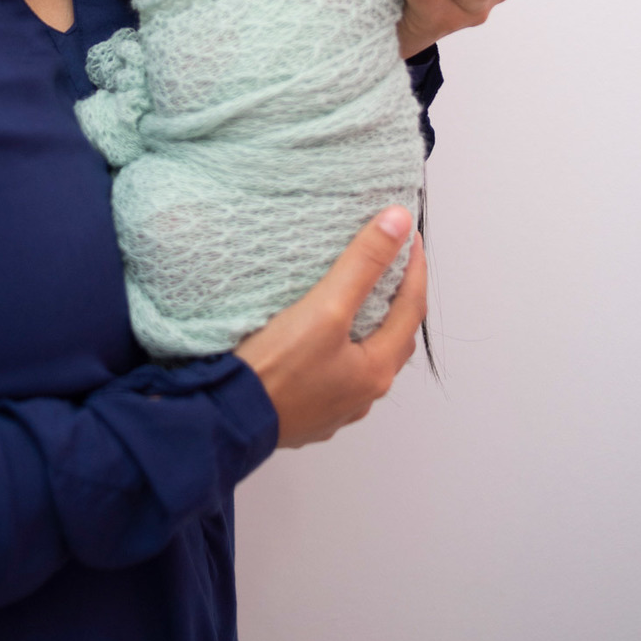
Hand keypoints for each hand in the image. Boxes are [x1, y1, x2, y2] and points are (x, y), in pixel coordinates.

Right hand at [234, 208, 425, 447]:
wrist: (225, 420)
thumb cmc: (276, 369)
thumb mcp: (324, 309)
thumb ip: (363, 264)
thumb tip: (399, 221)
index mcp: (376, 370)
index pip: (411, 308)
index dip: (415, 268)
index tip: (411, 235)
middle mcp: (363, 395)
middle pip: (393, 337)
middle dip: (398, 298)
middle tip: (391, 263)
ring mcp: (335, 409)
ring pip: (365, 360)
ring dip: (370, 327)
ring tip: (358, 297)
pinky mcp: (307, 414)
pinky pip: (337, 376)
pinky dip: (342, 350)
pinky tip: (323, 340)